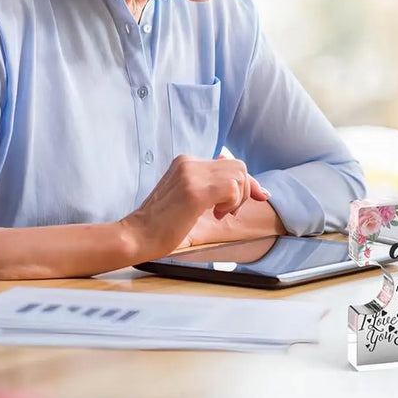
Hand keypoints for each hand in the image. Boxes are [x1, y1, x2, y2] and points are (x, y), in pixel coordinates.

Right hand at [119, 154, 268, 260]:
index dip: (248, 181)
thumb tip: (237, 179)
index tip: (261, 195)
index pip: (230, 163)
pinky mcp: (195, 191)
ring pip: (239, 175)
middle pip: (239, 167)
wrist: (136, 236)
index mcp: (187, 162)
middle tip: (228, 212)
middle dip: (245, 190)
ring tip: (218, 214)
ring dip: (237, 199)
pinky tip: (215, 215)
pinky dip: (231, 203)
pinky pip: (231, 188)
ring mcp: (191, 175)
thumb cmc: (161, 223)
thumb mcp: (186, 195)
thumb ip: (208, 183)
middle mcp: (190, 163)